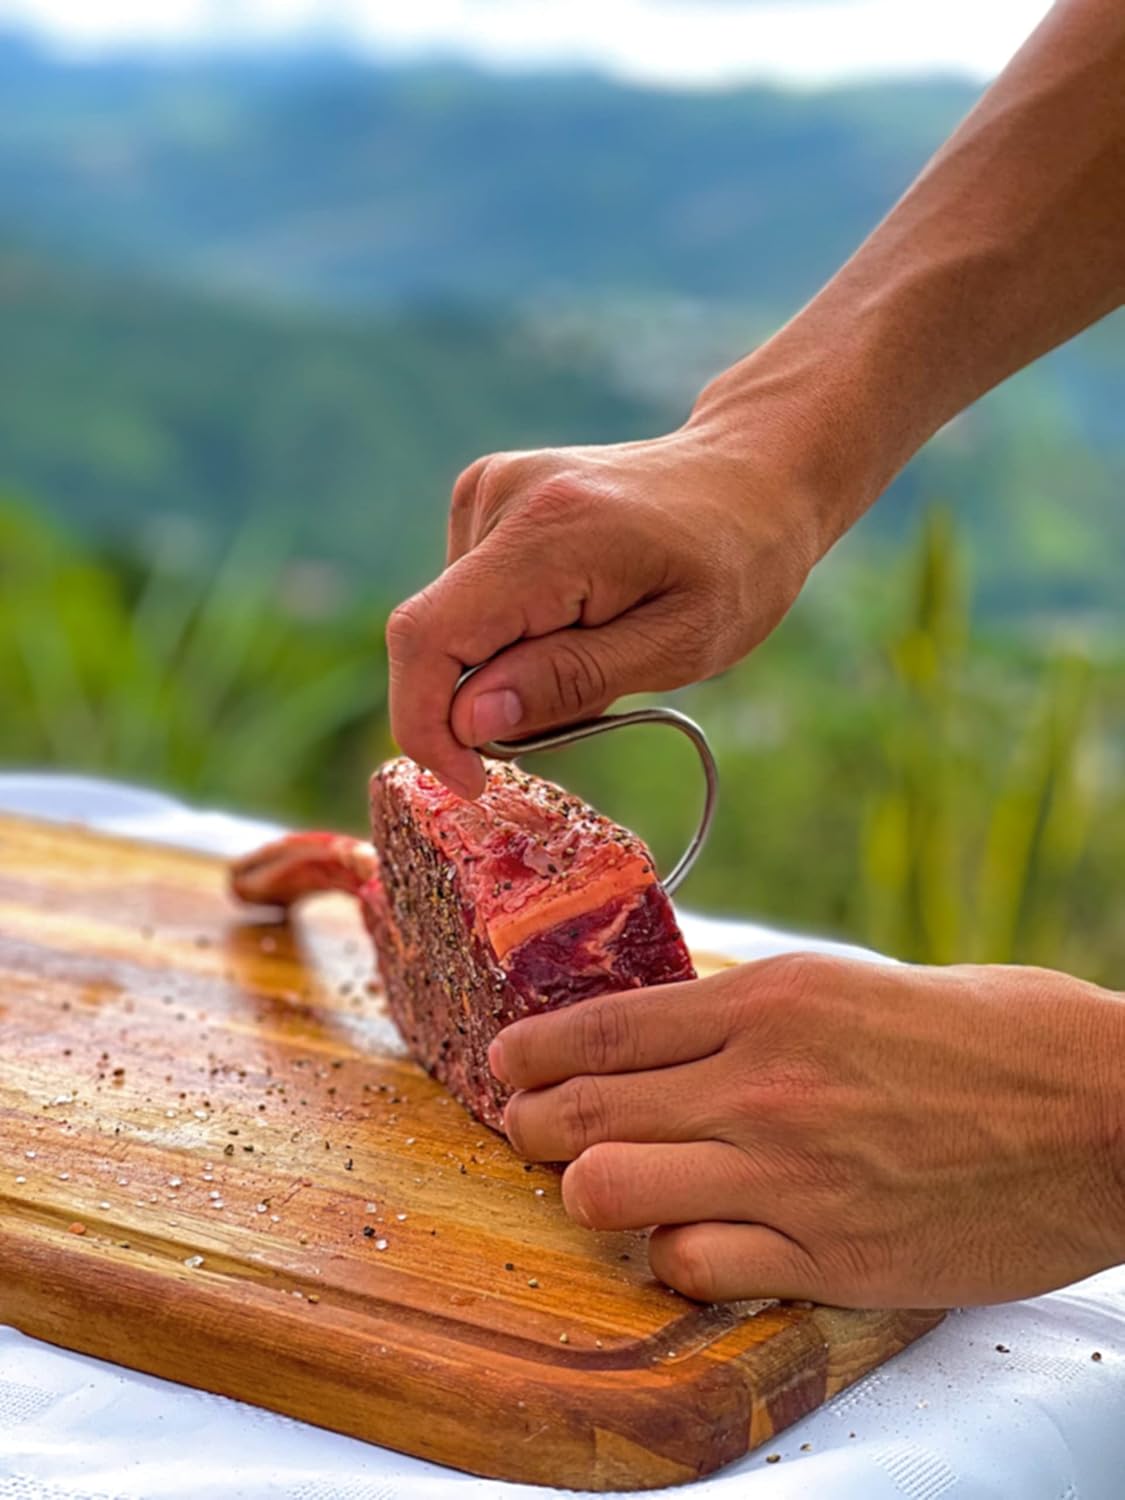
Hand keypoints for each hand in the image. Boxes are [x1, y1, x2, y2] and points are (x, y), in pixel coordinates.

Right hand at [386, 411, 830, 797]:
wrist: (750, 476)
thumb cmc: (734, 566)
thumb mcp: (678, 645)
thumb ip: (570, 680)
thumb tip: (467, 721)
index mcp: (549, 532)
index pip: (428, 637)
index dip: (425, 725)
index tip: (473, 781)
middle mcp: (501, 496)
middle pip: (434, 637)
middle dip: (482, 702)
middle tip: (580, 706)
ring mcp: (488, 488)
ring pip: (452, 626)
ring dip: (506, 668)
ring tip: (597, 648)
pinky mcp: (487, 494)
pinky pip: (469, 598)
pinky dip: (509, 633)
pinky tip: (577, 615)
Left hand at [490, 954, 1124, 1306]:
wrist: (1107, 1116)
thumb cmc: (998, 1037)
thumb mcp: (862, 988)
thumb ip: (763, 1013)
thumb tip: (683, 1030)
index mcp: (775, 999)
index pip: (606, 1025)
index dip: (534, 1049)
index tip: (504, 1064)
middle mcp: (764, 1082)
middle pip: (584, 1109)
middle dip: (533, 1125)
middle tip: (529, 1132)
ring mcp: (790, 1173)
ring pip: (611, 1190)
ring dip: (593, 1193)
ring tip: (605, 1187)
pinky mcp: (829, 1254)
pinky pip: (693, 1265)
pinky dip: (676, 1256)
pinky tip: (695, 1241)